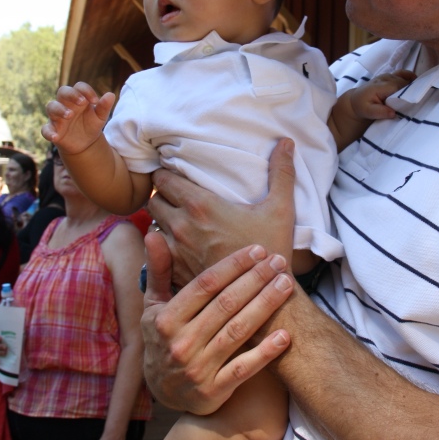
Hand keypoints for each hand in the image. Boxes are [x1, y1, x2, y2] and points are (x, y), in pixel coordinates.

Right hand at [41, 81, 115, 153]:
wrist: (85, 143)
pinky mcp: (52, 130)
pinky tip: (55, 136)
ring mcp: (57, 116)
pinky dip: (49, 132)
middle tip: (82, 103)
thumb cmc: (91, 124)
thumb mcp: (100, 117)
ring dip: (59, 110)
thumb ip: (104, 106)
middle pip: (62, 92)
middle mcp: (65, 104)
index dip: (86, 90)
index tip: (95, 100)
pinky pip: (45, 129)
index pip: (79, 87)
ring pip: (51, 107)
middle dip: (71, 95)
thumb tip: (111, 95)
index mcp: (78, 98)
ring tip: (70, 115)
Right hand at [141, 234, 292, 413]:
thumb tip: (154, 236)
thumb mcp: (153, 306)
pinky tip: (285, 336)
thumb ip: (158, 271)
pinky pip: (244, 370)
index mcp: (166, 319)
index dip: (233, 265)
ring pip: (238, 332)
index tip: (257, 249)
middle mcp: (181, 344)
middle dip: (256, 280)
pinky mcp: (213, 391)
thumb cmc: (163, 338)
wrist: (164, 391)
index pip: (205, 285)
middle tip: (279, 261)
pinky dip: (265, 353)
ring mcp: (198, 369)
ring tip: (286, 285)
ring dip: (265, 306)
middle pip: (226, 305)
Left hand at [149, 137, 295, 285]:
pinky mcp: (175, 273)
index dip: (165, 175)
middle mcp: (181, 226)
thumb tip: (286, 142)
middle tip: (175, 197)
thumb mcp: (281, 208)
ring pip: (152, 226)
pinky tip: (179, 247)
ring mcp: (175, 252)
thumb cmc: (272, 249)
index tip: (174, 175)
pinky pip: (157, 253)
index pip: (162, 179)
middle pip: (153, 201)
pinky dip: (163, 247)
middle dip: (161, 197)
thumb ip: (281, 172)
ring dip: (161, 221)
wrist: (265, 297)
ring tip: (177, 221)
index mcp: (200, 205)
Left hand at [349, 69, 414, 120]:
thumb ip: (380, 112)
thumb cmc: (362, 106)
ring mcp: (388, 76)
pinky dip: (410, 76)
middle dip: (412, 90)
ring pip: (405, 78)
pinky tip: (416, 83)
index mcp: (381, 86)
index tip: (415, 102)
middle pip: (404, 82)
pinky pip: (403, 73)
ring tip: (419, 94)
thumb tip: (393, 113)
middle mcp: (386, 78)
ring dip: (412, 85)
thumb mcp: (368, 112)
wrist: (356, 100)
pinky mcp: (390, 76)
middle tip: (419, 101)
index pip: (399, 87)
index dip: (408, 93)